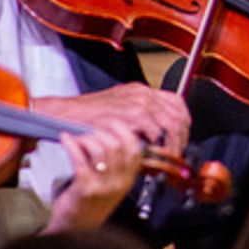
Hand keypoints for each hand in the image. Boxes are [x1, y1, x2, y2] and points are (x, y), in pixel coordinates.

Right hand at [35, 83, 189, 152]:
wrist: (65, 113)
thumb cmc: (87, 115)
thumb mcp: (119, 111)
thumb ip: (139, 120)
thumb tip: (157, 136)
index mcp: (141, 91)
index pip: (176, 103)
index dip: (183, 124)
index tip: (181, 139)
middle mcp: (143, 93)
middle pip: (179, 114)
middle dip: (181, 137)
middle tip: (176, 152)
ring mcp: (138, 102)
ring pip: (171, 123)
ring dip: (172, 143)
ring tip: (166, 156)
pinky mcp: (131, 114)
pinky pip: (155, 131)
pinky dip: (156, 145)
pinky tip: (151, 153)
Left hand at [43, 120, 144, 232]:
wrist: (75, 230)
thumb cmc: (90, 204)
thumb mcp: (111, 185)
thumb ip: (115, 164)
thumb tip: (110, 133)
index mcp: (128, 180)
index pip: (134, 149)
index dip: (123, 131)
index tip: (110, 123)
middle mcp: (119, 183)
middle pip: (116, 145)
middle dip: (100, 132)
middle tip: (88, 132)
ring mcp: (102, 186)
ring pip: (99, 149)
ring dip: (86, 138)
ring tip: (77, 139)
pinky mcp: (84, 188)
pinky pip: (79, 158)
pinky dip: (71, 144)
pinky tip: (65, 139)